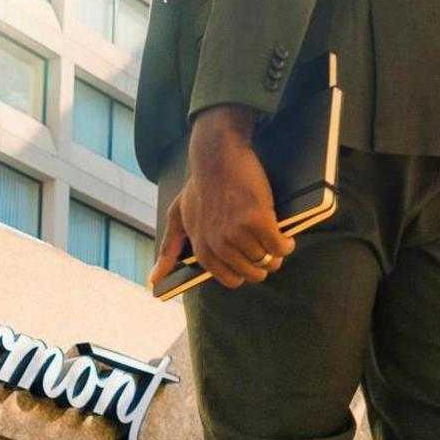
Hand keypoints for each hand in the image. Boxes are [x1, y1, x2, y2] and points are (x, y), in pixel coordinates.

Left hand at [155, 105, 291, 290]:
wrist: (217, 157)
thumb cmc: (200, 186)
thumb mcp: (177, 217)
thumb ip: (168, 249)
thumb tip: (153, 282)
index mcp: (202, 247)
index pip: (230, 278)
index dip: (244, 272)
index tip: (250, 261)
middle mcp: (218, 244)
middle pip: (251, 273)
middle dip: (263, 266)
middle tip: (268, 252)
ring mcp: (237, 232)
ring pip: (266, 260)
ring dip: (276, 254)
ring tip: (277, 241)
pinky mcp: (257, 219)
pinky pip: (278, 246)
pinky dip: (286, 245)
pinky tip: (287, 239)